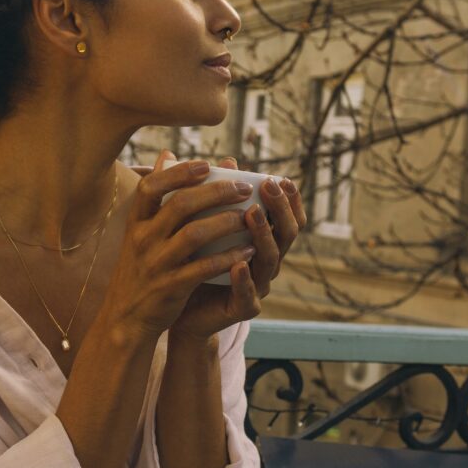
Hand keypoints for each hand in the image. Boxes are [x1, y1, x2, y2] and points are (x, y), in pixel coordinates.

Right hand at [100, 151, 264, 341]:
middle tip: (243, 187)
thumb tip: (168, 152)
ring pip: (194, 234)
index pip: (151, 186)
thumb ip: (156, 196)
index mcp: (136, 222)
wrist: (126, 318)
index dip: (179, 172)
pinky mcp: (171, 287)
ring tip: (249, 217)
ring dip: (226, 222)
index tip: (207, 164)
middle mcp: (142, 239)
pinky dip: (228, 257)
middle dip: (215, 192)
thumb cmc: (140, 268)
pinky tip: (248, 250)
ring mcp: (156, 264)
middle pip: (180, 205)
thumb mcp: (138, 231)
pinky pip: (203, 268)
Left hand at [170, 156, 307, 342]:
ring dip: (264, 235)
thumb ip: (217, 196)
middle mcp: (265, 263)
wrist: (178, 307)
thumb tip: (225, 159)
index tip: (281, 178)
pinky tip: (237, 263)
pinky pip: (248, 295)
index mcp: (262, 242)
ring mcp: (257, 286)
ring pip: (270, 261)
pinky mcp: (241, 309)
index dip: (290, 200)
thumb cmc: (195, 261)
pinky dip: (244, 279)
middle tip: (268, 186)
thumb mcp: (205, 225)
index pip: (287, 218)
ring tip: (252, 214)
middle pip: (286, 235)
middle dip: (280, 209)